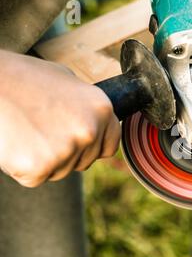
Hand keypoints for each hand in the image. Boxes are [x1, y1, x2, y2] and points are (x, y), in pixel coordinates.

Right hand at [0, 50, 120, 186]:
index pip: (110, 146)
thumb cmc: (22, 78)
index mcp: (101, 108)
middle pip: (84, 162)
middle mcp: (89, 131)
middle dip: (66, 153)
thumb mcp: (66, 81)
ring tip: (25, 131)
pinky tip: (15, 143)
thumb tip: (97, 121)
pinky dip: (23, 168)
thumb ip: (86, 107)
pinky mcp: (40, 167)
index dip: (92, 147)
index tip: (75, 142)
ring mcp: (67, 150)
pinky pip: (36, 178)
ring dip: (44, 160)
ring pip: (61, 171)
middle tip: (39, 129)